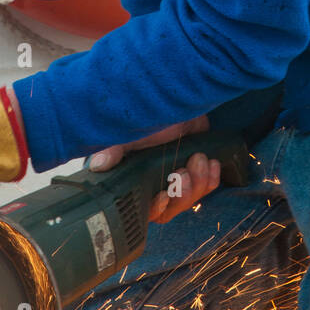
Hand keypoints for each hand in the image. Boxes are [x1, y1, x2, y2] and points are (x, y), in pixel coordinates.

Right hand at [88, 115, 220, 222]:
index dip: (155, 208)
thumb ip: (114, 150)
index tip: (163, 194)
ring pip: (191, 199)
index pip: (145, 210)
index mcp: (137, 180)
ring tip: (199, 159)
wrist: (178, 99)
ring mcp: (178, 179)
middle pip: (171, 209)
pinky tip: (212, 162)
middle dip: (182, 193)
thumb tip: (97, 164)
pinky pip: (207, 187)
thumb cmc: (149, 116)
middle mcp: (157, 184)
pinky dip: (212, 178)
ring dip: (199, 183)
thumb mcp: (129, 133)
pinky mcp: (197, 171)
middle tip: (184, 172)